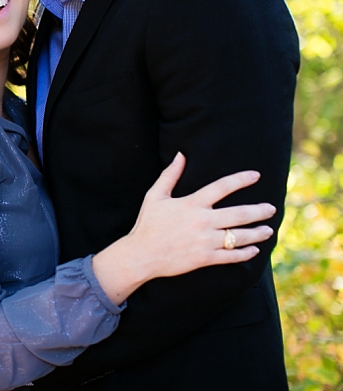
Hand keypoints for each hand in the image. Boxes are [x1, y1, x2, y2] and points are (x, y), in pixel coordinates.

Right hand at [92, 152, 276, 304]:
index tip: (256, 175)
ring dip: (257, 233)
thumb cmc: (147, 224)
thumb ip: (169, 175)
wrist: (141, 255)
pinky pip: (231, 256)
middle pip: (239, 214)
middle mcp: (202, 221)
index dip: (240, 180)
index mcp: (191, 204)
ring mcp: (205, 241)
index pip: (221, 187)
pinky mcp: (205, 258)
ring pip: (239, 236)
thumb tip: (180, 155)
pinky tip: (254, 250)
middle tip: (272, 208)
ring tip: (268, 230)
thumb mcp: (155, 196)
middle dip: (259, 211)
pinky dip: (245, 253)